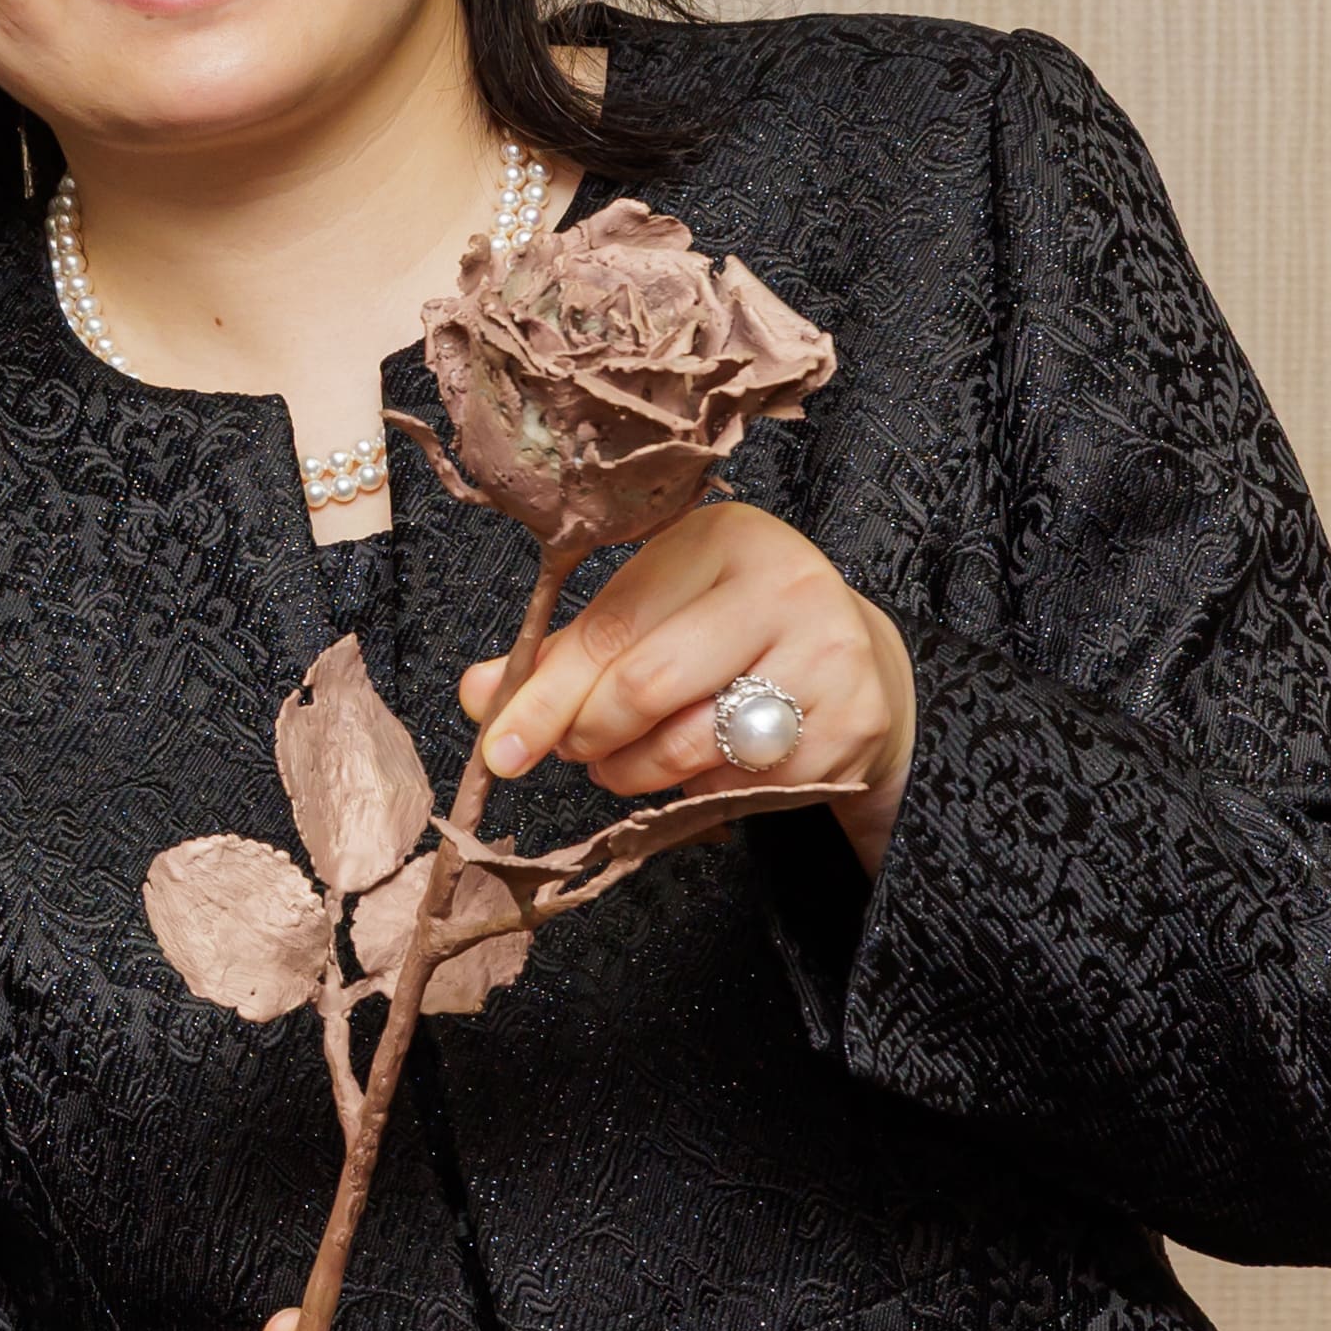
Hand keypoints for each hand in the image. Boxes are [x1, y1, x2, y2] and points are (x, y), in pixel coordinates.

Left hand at [459, 497, 918, 865]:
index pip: (610, 628)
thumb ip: (563, 654)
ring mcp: (827, 655)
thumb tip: (476, 696)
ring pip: (692, 745)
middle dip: (589, 736)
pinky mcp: (850, 724)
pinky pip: (742, 784)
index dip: (544, 697)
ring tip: (624, 763)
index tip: (500, 748)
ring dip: (636, 772)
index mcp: (719, 539)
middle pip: (648, 687)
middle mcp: (783, 585)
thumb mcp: (654, 613)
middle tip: (576, 753)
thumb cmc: (727, 631)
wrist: (854, 660)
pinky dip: (700, 791)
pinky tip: (703, 765)